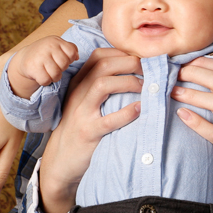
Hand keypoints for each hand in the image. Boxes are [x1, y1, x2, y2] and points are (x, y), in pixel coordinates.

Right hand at [9, 36, 78, 96]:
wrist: (25, 57)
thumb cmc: (46, 53)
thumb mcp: (58, 46)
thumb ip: (70, 49)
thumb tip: (77, 57)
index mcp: (56, 41)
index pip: (72, 53)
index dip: (69, 60)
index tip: (61, 60)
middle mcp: (48, 47)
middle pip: (64, 65)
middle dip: (61, 69)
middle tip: (54, 67)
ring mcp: (40, 57)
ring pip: (56, 74)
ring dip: (54, 77)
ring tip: (49, 72)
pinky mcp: (32, 68)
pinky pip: (46, 80)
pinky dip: (46, 81)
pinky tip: (42, 75)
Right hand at [37, 48, 142, 212]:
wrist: (61, 159)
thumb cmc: (82, 126)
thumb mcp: (86, 101)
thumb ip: (102, 85)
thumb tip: (135, 69)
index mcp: (79, 83)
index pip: (99, 56)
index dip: (123, 53)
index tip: (143, 58)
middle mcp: (79, 93)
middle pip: (104, 65)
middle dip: (131, 62)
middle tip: (152, 70)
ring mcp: (81, 113)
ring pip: (103, 85)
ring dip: (130, 82)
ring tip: (148, 88)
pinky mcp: (87, 132)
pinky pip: (108, 120)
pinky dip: (127, 113)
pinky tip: (140, 109)